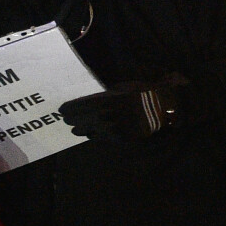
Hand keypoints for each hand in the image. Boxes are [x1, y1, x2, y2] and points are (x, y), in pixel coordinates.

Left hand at [58, 82, 182, 141]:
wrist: (163, 106)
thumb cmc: (143, 92)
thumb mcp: (121, 88)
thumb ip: (104, 95)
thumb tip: (91, 100)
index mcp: (102, 100)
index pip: (76, 107)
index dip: (67, 109)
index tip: (62, 110)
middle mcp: (104, 116)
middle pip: (79, 121)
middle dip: (73, 120)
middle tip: (68, 120)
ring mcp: (111, 129)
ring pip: (88, 131)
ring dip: (82, 129)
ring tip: (77, 129)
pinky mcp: (120, 138)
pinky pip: (102, 138)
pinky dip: (96, 136)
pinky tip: (92, 134)